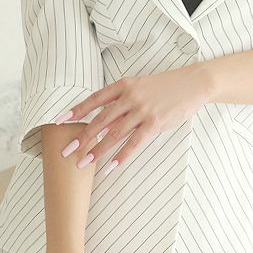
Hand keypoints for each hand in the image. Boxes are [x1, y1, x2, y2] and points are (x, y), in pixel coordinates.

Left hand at [56, 63, 210, 174]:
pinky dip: (121, 157)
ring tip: (83, 163)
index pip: (94, 99)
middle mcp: (130, 97)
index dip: (75, 111)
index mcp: (124, 85)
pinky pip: (134, 144)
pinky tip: (110, 168)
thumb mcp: (140, 86)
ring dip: (97, 150)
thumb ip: (122, 102)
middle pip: (100, 120)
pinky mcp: (155, 124)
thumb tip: (102, 123)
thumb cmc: (165, 87)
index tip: (58, 121)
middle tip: (66, 151)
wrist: (193, 84)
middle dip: (81, 137)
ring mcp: (142, 111)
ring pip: (114, 134)